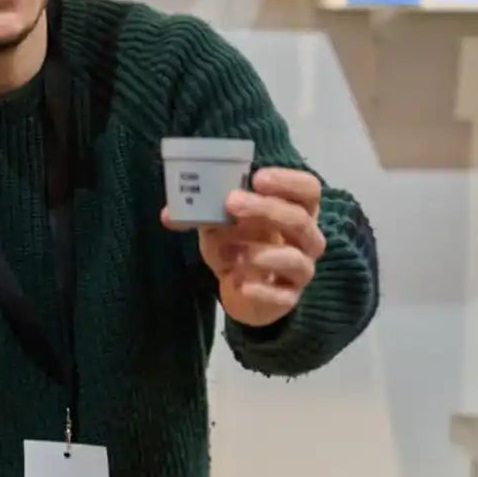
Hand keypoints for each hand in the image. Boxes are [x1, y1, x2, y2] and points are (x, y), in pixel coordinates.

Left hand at [163, 167, 324, 327]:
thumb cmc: (238, 244)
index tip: (257, 178)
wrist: (242, 289)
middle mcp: (306, 239)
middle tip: (232, 202)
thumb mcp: (218, 224)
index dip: (289, 181)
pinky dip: (260, 290)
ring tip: (234, 253)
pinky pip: (281, 295)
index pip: (308, 190)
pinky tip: (240, 283)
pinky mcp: (288, 298)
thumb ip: (201, 214)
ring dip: (265, 253)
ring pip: (295, 259)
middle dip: (266, 209)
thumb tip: (169, 214)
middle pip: (300, 221)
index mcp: (295, 209)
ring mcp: (300, 270)